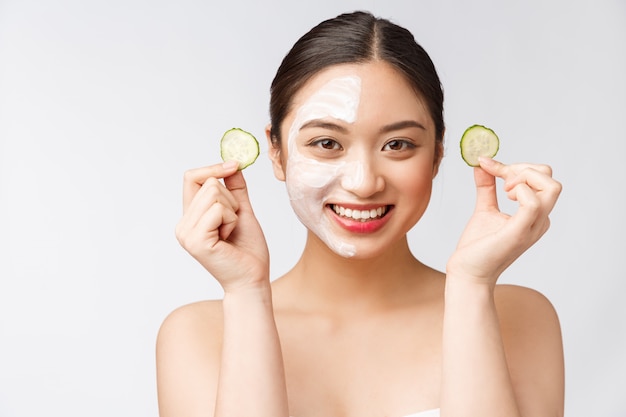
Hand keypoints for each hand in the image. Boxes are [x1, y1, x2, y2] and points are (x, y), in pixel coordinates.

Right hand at [175, 161, 269, 291]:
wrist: (253, 278)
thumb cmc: (248, 250)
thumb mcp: (242, 211)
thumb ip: (235, 189)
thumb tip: (233, 164)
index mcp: (190, 217)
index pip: (192, 178)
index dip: (213, 168)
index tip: (234, 165)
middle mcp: (183, 225)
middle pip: (208, 183)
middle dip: (231, 200)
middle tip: (233, 224)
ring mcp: (187, 233)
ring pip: (214, 194)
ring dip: (233, 211)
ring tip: (231, 232)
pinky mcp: (197, 240)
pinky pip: (218, 209)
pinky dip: (232, 220)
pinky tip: (229, 238)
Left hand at [446, 157, 561, 285]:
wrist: (468, 272)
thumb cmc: (478, 246)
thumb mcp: (485, 208)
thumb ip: (487, 186)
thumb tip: (482, 164)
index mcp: (535, 215)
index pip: (541, 178)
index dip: (515, 166)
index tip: (488, 166)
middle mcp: (540, 220)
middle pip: (550, 178)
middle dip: (523, 168)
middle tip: (500, 181)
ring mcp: (532, 226)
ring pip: (551, 187)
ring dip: (523, 177)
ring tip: (504, 190)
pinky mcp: (519, 232)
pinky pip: (532, 203)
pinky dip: (518, 191)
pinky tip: (504, 197)